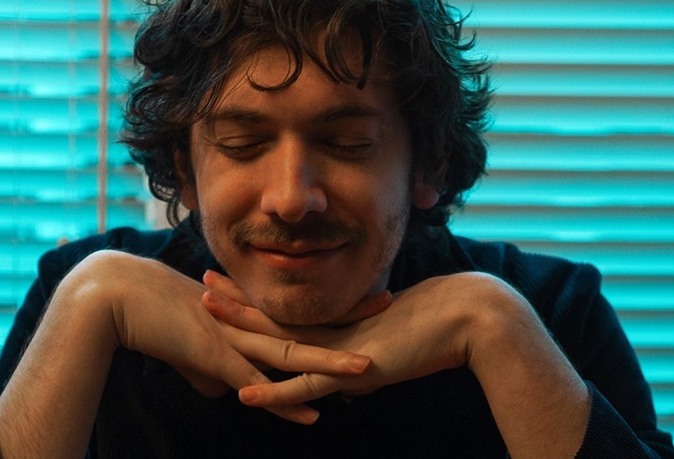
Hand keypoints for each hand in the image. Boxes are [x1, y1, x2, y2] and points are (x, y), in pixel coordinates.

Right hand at [76, 251, 373, 423]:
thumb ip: (210, 368)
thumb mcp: (188, 346)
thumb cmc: (149, 315)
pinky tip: (312, 415)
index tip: (363, 294)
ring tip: (367, 369)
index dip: (331, 303)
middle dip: (349, 316)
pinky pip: (259, 384)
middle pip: (306, 320)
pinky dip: (286, 403)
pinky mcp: (215, 359)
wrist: (116, 298)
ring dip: (330, 364)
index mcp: (245, 311)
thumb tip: (224, 392)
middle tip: (389, 302)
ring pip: (291, 352)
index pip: (298, 307)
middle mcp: (246, 321)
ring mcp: (233, 339)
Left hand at [204, 268, 591, 458]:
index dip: (262, 296)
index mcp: (344, 319)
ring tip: (209, 307)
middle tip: (205, 279)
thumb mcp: (398, 331)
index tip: (235, 279)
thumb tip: (359, 361)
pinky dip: (274, 393)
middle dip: (240, 302)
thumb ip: (373, 342)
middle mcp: (338, 331)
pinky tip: (244, 394)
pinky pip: (305, 386)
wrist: (468, 317)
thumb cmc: (442, 320)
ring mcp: (342, 349)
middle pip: (278, 317)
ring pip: (281, 342)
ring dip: (243, 329)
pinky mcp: (353, 371)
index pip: (293, 309)